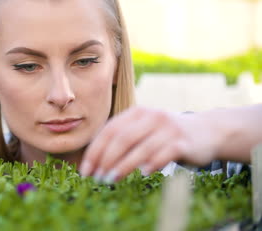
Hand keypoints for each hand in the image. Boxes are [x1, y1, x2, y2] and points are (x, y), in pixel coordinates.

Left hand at [80, 106, 223, 182]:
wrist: (207, 130)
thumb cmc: (165, 135)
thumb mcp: (143, 130)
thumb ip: (123, 139)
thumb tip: (94, 163)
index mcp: (136, 113)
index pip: (109, 131)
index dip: (95, 151)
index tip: (85, 170)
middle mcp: (151, 116)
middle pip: (122, 139)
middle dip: (106, 159)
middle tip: (97, 177)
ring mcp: (168, 127)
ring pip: (141, 148)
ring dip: (124, 166)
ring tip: (111, 179)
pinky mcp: (183, 141)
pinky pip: (165, 153)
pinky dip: (153, 163)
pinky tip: (144, 173)